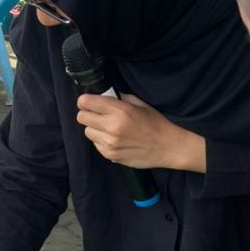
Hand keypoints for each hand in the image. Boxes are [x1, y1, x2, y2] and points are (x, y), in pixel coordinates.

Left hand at [76, 93, 205, 171]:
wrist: (168, 147)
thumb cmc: (155, 123)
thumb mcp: (140, 104)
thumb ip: (120, 99)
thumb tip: (104, 95)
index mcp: (119, 110)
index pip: (86, 102)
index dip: (85, 101)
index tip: (88, 102)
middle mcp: (111, 126)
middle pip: (81, 117)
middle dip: (88, 114)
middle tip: (98, 115)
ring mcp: (109, 143)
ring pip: (87, 132)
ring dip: (95, 128)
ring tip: (109, 128)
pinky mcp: (110, 155)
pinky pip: (96, 144)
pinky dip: (101, 141)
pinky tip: (115, 139)